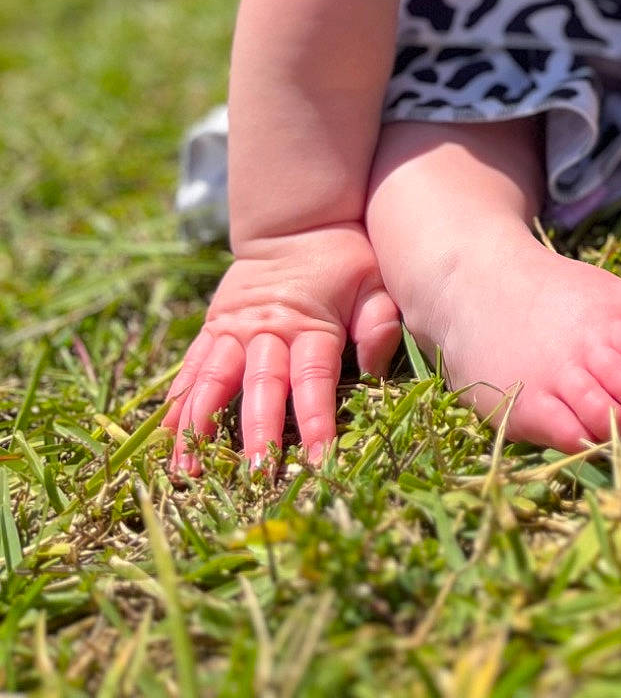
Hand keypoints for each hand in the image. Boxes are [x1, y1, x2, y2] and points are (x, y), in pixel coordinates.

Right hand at [162, 223, 400, 471]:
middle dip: (257, 433)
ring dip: (201, 426)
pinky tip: (164, 434)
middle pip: (261, 386)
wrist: (296, 223)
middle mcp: (266, 330)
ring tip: (189, 469)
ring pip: (214, 380)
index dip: (316, 418)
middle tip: (254, 476)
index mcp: (310, 324)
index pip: (314, 378)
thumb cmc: (342, 257)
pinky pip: (192, 366)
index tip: (316, 459)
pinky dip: (178, 400)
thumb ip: (378, 320)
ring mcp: (234, 329)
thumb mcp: (372, 279)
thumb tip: (375, 367)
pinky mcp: (214, 328)